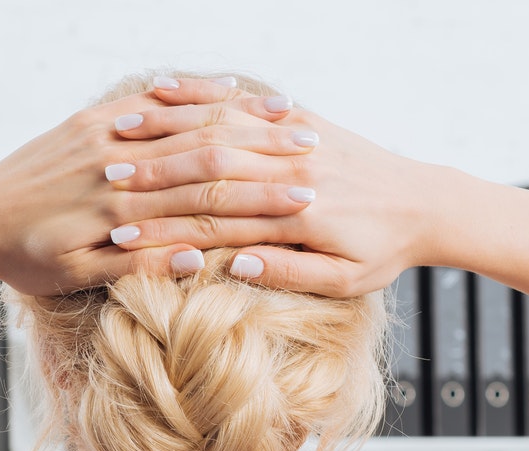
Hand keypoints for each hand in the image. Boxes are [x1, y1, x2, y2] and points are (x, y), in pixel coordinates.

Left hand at [0, 78, 323, 294]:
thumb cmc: (25, 258)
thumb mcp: (77, 277)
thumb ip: (137, 266)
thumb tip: (198, 258)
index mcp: (118, 208)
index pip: (204, 204)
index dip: (258, 204)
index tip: (307, 204)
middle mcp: (116, 163)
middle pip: (206, 157)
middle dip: (265, 159)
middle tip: (318, 157)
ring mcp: (105, 133)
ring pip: (185, 121)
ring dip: (242, 121)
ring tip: (294, 118)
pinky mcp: (95, 118)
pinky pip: (153, 99)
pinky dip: (194, 95)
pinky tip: (233, 90)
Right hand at [108, 85, 445, 297]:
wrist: (426, 202)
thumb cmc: (384, 250)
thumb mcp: (343, 277)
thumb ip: (288, 271)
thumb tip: (231, 263)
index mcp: (298, 207)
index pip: (218, 213)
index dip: (166, 224)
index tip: (117, 231)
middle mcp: (292, 163)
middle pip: (209, 162)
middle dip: (152, 169)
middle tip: (101, 175)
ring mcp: (294, 134)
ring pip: (219, 124)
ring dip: (165, 128)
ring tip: (116, 135)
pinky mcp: (298, 119)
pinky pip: (240, 101)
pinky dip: (199, 95)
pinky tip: (160, 95)